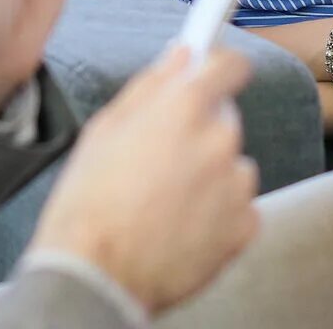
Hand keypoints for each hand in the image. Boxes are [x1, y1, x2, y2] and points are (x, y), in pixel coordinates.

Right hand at [29, 46, 260, 314]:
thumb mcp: (104, 128)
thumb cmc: (89, 203)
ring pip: (230, 163)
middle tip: (159, 156)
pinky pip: (238, 205)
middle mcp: (218, 140)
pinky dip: (217, 211)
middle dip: (198, 129)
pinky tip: (180, 222)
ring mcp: (235, 186)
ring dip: (208, 172)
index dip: (218, 66)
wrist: (96, 274)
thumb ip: (150, 86)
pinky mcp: (243, 227)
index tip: (212, 72)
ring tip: (163, 198)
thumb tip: (178, 57)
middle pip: (224, 118)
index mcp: (183, 108)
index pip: (229, 66)